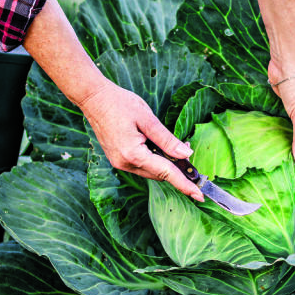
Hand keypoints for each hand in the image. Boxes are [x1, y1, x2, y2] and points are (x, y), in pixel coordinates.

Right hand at [76, 81, 203, 200]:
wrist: (94, 99)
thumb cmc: (120, 104)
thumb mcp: (148, 119)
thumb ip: (167, 140)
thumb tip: (186, 154)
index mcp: (133, 154)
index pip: (166, 173)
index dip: (185, 185)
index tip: (200, 195)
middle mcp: (125, 164)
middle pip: (159, 174)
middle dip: (177, 169)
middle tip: (190, 152)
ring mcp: (119, 163)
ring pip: (151, 171)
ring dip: (165, 164)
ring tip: (175, 147)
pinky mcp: (118, 159)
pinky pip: (142, 165)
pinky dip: (154, 160)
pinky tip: (159, 147)